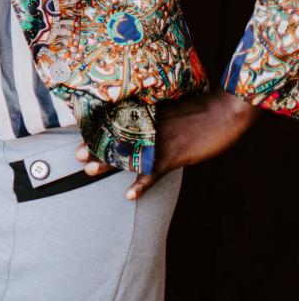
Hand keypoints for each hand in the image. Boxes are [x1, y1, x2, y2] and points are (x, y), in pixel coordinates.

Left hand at [75, 88, 259, 199]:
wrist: (224, 109)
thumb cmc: (200, 106)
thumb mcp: (173, 105)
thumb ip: (156, 112)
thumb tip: (145, 117)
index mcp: (148, 113)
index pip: (117, 120)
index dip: (98, 127)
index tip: (80, 131)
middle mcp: (149, 126)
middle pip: (117, 137)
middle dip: (96, 146)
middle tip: (77, 154)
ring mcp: (160, 141)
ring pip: (128, 155)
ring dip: (109, 164)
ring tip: (89, 171)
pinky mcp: (174, 156)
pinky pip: (153, 173)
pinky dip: (141, 185)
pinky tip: (129, 195)